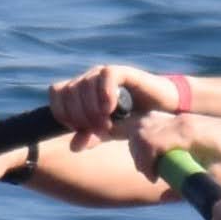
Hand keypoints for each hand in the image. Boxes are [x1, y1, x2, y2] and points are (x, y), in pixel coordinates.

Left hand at [52, 61, 184, 144]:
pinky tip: (112, 109)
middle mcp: (90, 79)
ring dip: (92, 109)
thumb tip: (73, 147)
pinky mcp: (123, 72)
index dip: (62, 112)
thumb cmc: (134, 119)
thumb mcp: (110, 132)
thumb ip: (92, 137)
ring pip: (84, 84)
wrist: (163, 111)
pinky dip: (105, 93)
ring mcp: (105, 74)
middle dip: (79, 115)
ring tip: (107, 124)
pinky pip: (106, 76)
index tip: (78, 129)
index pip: (57, 94)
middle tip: (97, 130)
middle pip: (68, 91)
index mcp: (81, 91)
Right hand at [133, 111, 220, 190]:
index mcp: (188, 132)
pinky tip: (162, 155)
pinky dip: (148, 136)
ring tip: (155, 166)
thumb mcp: (219, 177)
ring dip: (141, 145)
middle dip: (138, 155)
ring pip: (145, 123)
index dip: (143, 161)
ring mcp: (183, 117)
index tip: (154, 178)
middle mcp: (182, 120)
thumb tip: (163, 196)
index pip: (147, 139)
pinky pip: (155, 121)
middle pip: (140, 130)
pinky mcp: (185, 119)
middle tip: (152, 174)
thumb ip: (191, 186)